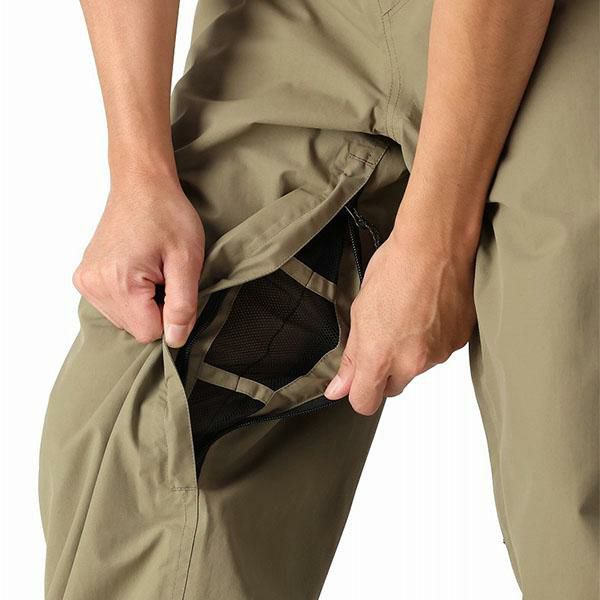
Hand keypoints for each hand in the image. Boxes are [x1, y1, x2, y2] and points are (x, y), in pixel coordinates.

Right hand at [73, 174, 204, 346]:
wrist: (141, 184)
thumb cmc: (167, 215)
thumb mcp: (187, 260)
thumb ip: (182, 306)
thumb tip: (175, 341)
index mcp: (118, 283)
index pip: (150, 333)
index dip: (171, 315)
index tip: (174, 285)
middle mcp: (93, 285)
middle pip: (136, 328)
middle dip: (157, 308)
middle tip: (164, 273)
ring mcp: (85, 281)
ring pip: (126, 319)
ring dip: (145, 302)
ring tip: (152, 268)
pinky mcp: (85, 277)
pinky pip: (114, 306)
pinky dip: (131, 295)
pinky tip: (138, 269)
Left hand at [324, 203, 476, 414]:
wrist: (435, 245)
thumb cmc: (395, 269)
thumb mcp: (360, 312)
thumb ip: (351, 357)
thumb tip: (337, 389)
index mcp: (380, 356)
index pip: (365, 402)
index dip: (359, 392)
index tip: (358, 380)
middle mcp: (411, 362)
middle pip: (393, 386)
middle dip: (385, 369)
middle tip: (385, 333)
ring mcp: (438, 353)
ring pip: (417, 367)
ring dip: (411, 351)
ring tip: (408, 313)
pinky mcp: (459, 342)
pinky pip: (439, 351)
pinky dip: (433, 338)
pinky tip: (427, 311)